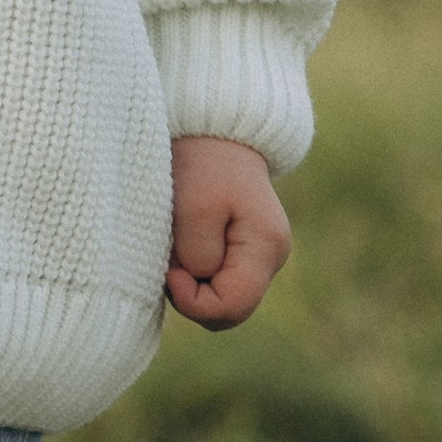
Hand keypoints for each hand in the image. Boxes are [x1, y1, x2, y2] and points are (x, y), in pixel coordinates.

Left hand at [165, 135, 291, 329]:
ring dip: (193, 282)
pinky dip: (197, 271)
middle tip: (170, 260)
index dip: (193, 302)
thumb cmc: (202, 164)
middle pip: (230, 310)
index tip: (169, 271)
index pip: (231, 307)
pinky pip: (220, 280)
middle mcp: (272, 257)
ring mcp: (262, 255)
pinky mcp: (247, 250)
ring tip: (177, 244)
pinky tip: (184, 245)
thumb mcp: (193, 208)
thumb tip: (200, 283)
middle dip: (193, 296)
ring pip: (224, 297)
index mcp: (265, 247)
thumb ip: (198, 257)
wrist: (215, 130)